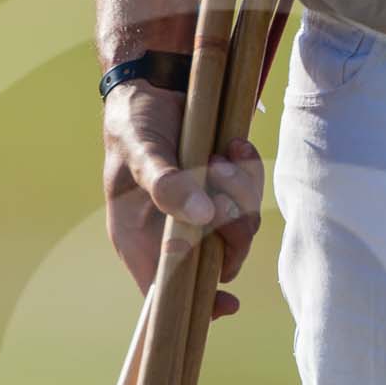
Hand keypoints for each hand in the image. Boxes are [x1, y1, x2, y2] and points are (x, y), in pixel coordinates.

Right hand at [102, 80, 264, 318]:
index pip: (167, 290)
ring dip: (241, 190)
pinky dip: (250, 171)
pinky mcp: (224, 188)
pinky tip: (235, 145)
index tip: (227, 304)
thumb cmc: (133, 121)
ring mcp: (202, 210)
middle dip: (230, 225)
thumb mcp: (140, 149)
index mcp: (140, 237)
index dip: (197, 302)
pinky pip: (252, 195)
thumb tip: (202, 217)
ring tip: (223, 154)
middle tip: (219, 176)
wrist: (157, 80)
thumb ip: (165, 184)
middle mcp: (173, 231)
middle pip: (219, 260)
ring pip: (241, 227)